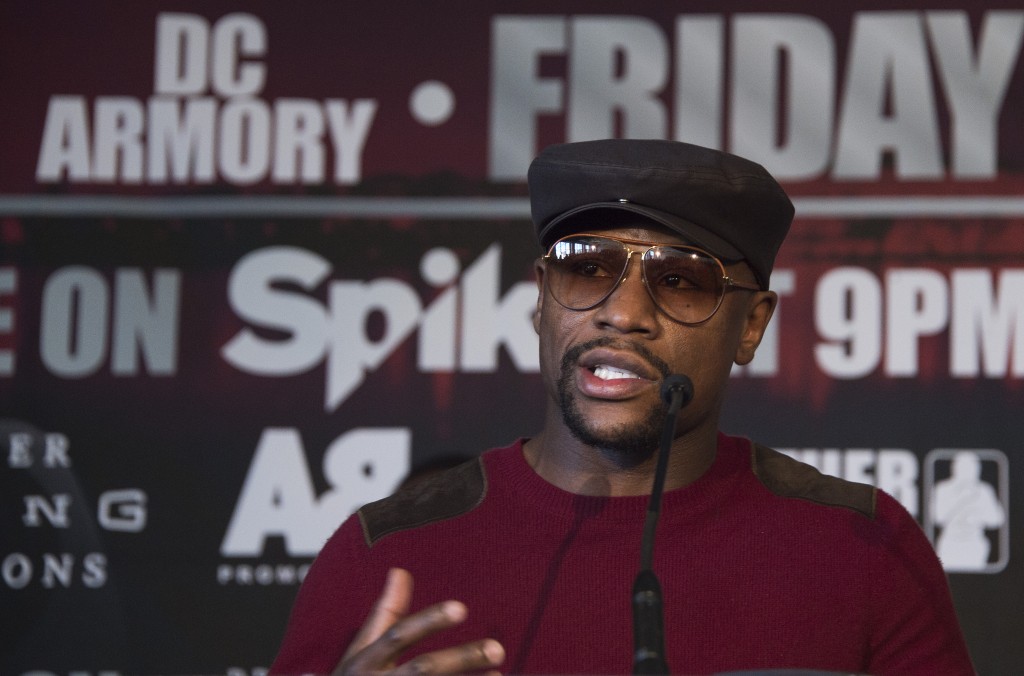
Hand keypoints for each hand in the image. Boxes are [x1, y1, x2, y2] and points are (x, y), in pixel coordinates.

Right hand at [332, 567, 504, 674]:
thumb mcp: (361, 649)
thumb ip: (384, 613)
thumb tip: (399, 571)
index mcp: (366, 660)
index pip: (398, 635)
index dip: (429, 621)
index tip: (462, 608)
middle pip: (423, 670)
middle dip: (460, 658)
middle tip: (497, 648)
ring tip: (499, 673)